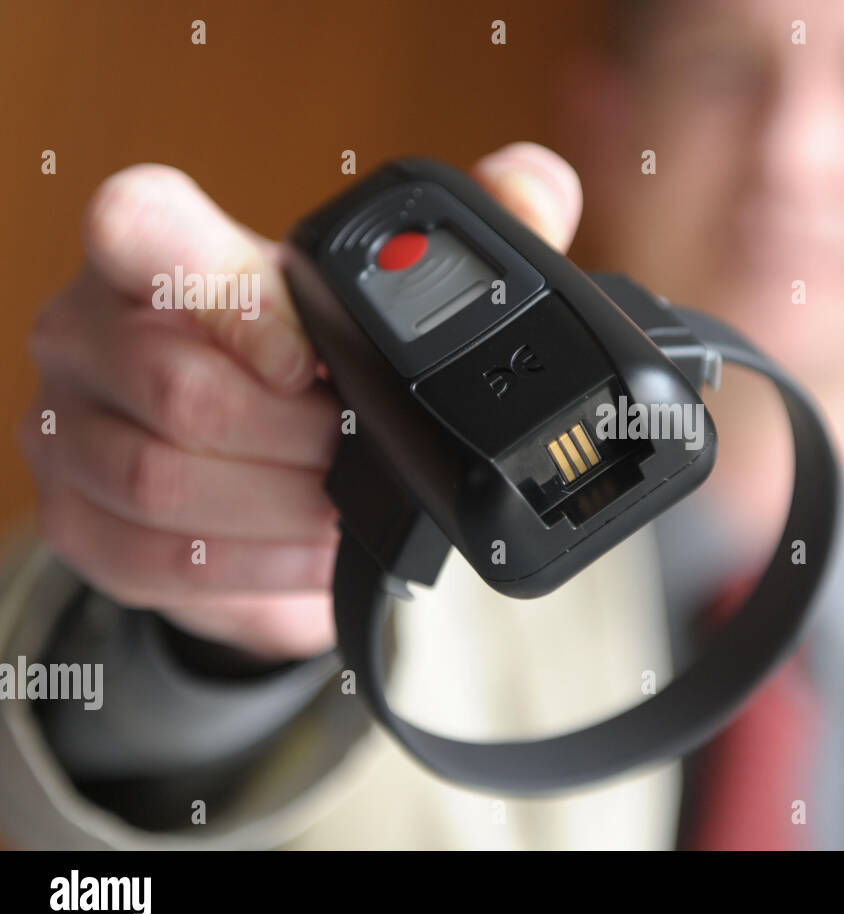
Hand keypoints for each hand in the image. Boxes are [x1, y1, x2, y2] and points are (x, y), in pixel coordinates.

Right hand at [19, 143, 583, 658]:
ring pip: (166, 478)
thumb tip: (536, 184)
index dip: (231, 298)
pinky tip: (312, 552)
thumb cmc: (309, 376)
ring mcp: (73, 431)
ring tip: (345, 501)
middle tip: (359, 448)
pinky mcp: (80, 524)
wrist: (254, 487)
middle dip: (303, 437)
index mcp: (161, 253)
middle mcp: (93, 332)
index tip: (311, 359)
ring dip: (287, 505)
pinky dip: (256, 564)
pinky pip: (155, 556)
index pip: (142, 227)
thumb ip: (460, 238)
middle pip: (183, 388)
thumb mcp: (379, 305)